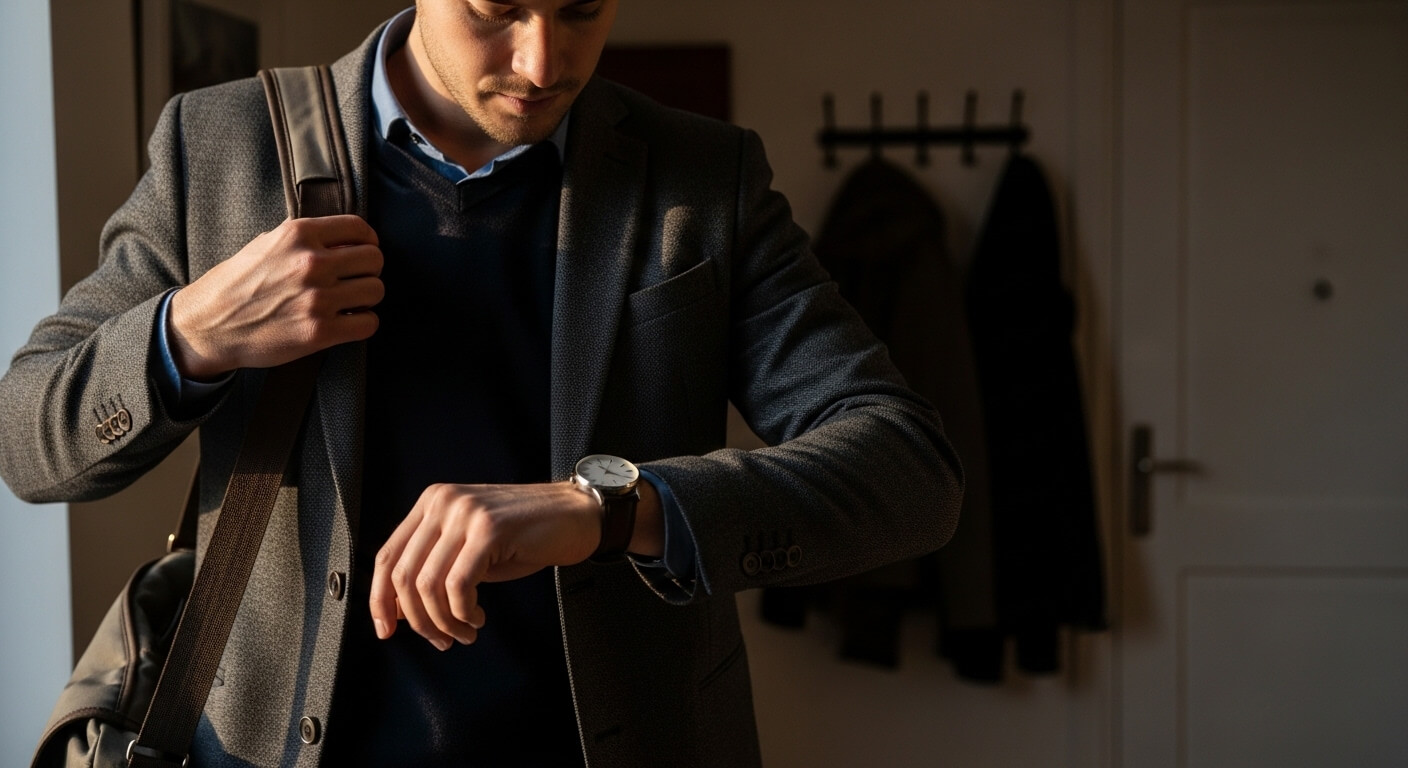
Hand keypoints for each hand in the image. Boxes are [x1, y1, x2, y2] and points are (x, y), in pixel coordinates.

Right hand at [169, 215, 383, 379]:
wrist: (208, 326)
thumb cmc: (235, 285)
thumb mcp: (265, 244)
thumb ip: (304, 239)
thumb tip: (343, 240)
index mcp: (298, 235)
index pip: (359, 228)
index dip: (367, 241)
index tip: (364, 251)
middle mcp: (311, 263)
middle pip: (375, 259)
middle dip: (369, 270)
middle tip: (356, 279)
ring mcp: (317, 298)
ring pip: (376, 290)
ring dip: (368, 297)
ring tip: (351, 302)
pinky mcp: (320, 331)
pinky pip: (369, 323)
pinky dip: (364, 323)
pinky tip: (350, 321)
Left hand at [368, 482, 601, 649]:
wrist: (576, 515)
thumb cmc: (526, 535)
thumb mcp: (470, 550)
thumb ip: (434, 570)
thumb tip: (398, 612)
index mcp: (432, 503)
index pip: (386, 556)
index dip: (379, 600)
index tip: (387, 630)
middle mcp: (443, 502)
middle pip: (401, 574)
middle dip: (417, 619)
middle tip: (440, 640)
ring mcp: (465, 513)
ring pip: (427, 585)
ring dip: (443, 622)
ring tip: (463, 632)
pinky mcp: (489, 529)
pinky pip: (458, 586)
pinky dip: (463, 613)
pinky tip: (478, 618)